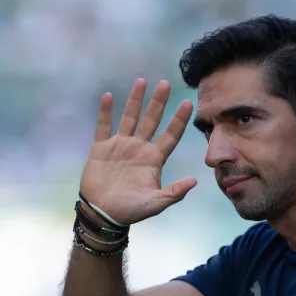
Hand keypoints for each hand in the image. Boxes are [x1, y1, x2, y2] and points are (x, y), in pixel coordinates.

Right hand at [79, 79, 196, 225]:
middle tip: (166, 83)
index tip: (189, 103)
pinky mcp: (101, 148)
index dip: (179, 120)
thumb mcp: (155, 203)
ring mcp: (120, 146)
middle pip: (151, 120)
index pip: (171, 135)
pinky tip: (108, 96)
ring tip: (141, 82)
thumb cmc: (131, 210)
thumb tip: (194, 182)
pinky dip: (105, 112)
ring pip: (129, 118)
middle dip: (158, 102)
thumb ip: (173, 193)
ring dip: (135, 100)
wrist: (103, 214)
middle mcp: (140, 148)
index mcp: (154, 159)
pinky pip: (103, 126)